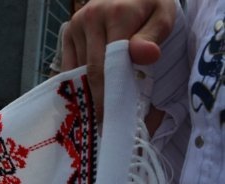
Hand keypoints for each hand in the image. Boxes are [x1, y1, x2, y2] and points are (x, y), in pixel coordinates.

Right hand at [62, 0, 175, 119]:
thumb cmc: (149, 5)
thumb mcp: (163, 14)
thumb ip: (153, 35)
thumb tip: (145, 55)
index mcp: (116, 14)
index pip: (109, 64)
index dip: (110, 93)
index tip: (112, 117)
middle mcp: (90, 18)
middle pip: (91, 70)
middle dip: (97, 99)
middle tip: (102, 124)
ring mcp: (75, 25)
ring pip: (78, 69)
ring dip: (86, 92)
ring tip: (95, 114)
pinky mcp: (67, 31)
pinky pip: (69, 64)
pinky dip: (76, 82)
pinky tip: (84, 96)